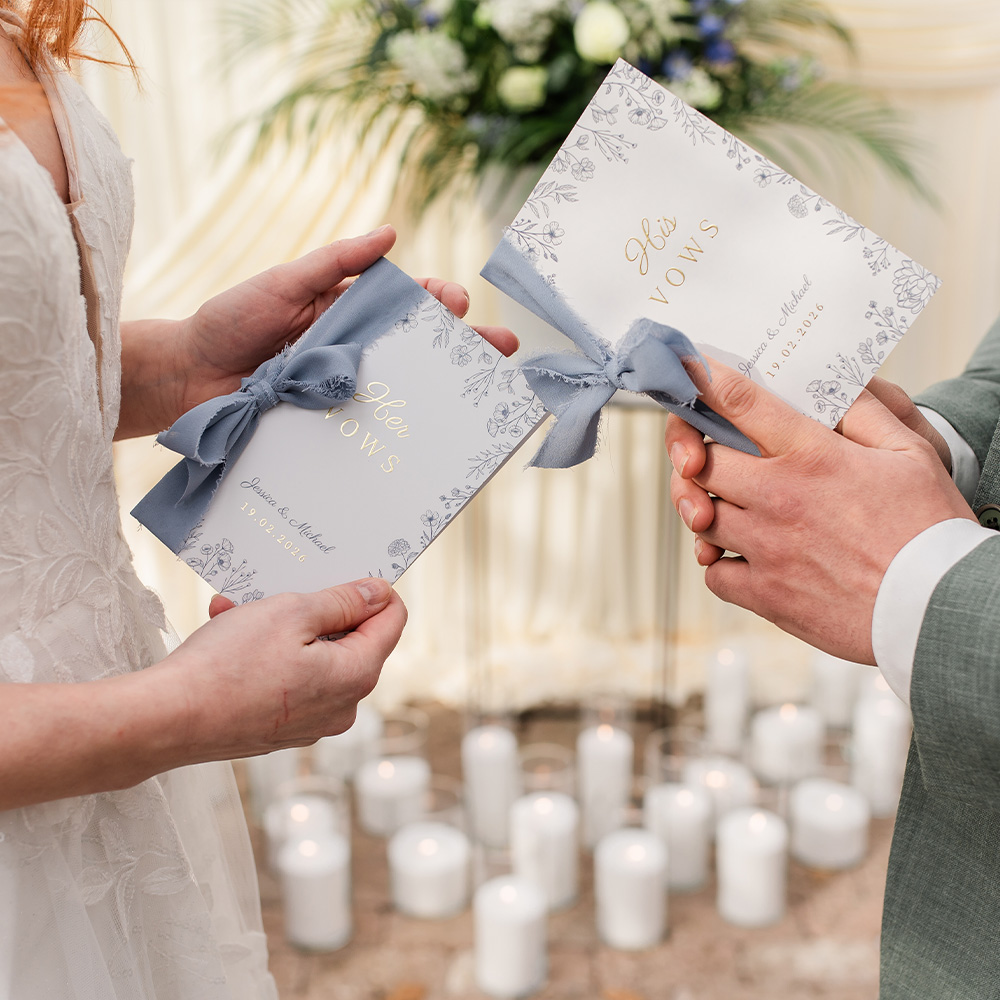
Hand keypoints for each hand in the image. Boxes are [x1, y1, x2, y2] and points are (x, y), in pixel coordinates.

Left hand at [121, 226, 518, 435]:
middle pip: (416, 346)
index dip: (437, 301)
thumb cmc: (228, 323)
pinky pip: (371, 424)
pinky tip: (428, 434)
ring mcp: (343, 389)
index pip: (404, 302)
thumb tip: (389, 233)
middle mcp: (352, 350)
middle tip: (502, 349)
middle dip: (461, 346)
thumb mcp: (282, 284)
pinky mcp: (330, 424)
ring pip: (402, 387)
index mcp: (345, 310)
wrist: (185, 379)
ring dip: (440, 388)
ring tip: (480, 392)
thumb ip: (333, 262)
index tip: (458, 303)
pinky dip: (400, 428)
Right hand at [154, 577, 406, 760]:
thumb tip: (378, 594)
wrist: (167, 721)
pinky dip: (265, 654)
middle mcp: (343, 707)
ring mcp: (311, 722)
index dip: (375, 591)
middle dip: (315, 609)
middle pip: (350, 640)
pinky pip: (287, 678)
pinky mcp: (281, 728)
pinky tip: (228, 630)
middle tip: (280, 587)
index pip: (391, 622)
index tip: (348, 571)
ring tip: (240, 607)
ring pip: (311, 656)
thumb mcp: (291, 612)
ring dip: (281, 627)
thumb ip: (343, 601)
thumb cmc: (228, 665)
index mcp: (356, 676)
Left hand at [665, 360, 974, 662]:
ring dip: (707, 510)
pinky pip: (714, 574)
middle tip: (703, 456)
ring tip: (724, 508)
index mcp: (812, 457)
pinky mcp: (766, 594)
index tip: (687, 369)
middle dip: (697, 454)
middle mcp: (779, 498)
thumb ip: (866, 414)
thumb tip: (836, 386)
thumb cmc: (930, 531)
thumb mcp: (910, 454)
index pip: (741, 404)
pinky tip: (739, 556)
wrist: (939, 608)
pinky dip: (719, 563)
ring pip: (702, 518)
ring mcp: (768, 548)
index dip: (705, 380)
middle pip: (703, 462)